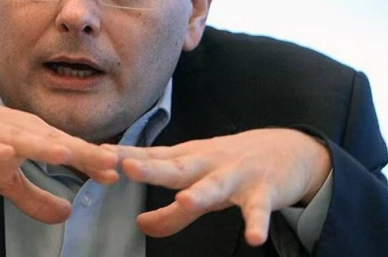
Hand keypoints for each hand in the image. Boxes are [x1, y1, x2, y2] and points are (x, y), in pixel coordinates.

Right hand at [0, 95, 118, 223]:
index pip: (67, 150)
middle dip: (81, 151)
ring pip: (20, 138)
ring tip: (65, 154)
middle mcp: (16, 130)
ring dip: (42, 146)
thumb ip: (35, 197)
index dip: (91, 162)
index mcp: (31, 138)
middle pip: (52, 141)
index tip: (117, 174)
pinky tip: (3, 153)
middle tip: (108, 162)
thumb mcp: (6, 179)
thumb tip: (67, 215)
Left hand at [105, 129, 330, 245]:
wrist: (290, 150)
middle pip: (176, 167)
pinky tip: (254, 238)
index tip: (97, 155)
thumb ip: (171, 211)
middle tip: (128, 165)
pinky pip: (259, 210)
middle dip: (152, 166)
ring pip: (215, 187)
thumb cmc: (234, 167)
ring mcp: (236, 177)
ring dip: (200, 193)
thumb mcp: (201, 184)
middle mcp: (208, 165)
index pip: (153, 157)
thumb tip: (141, 225)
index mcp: (190, 160)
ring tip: (185, 201)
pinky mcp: (264, 191)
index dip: (126, 156)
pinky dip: (257, 223)